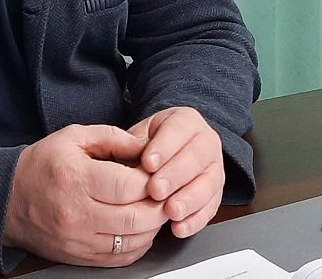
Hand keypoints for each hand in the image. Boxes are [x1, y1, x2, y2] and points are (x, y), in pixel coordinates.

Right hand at [2, 124, 167, 266]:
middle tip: (163, 192)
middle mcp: (78, 214)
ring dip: (152, 227)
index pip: (128, 186)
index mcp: (76, 178)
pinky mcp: (81, 258)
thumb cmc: (41, 165)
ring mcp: (80, 240)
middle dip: (158, 205)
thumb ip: (111, 137)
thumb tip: (145, 145)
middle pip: (136, 218)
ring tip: (153, 208)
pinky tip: (139, 228)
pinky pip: (122, 259)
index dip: (150, 180)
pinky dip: (139, 245)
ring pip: (133, 242)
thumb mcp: (72, 137)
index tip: (155, 172)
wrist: (7, 198)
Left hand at [129, 107, 224, 237]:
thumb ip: (135, 142)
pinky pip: (211, 207)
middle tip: (156, 190)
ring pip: (208, 184)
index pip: (178, 130)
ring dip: (188, 200)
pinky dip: (195, 220)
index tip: (148, 163)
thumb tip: (129, 153)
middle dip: (174, 176)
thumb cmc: (151, 142)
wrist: (167, 151)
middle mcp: (206, 141)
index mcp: (186, 120)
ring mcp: (215, 167)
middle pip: (195, 158)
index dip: (163, 148)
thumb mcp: (141, 133)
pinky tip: (180, 227)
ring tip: (170, 211)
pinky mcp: (217, 192)